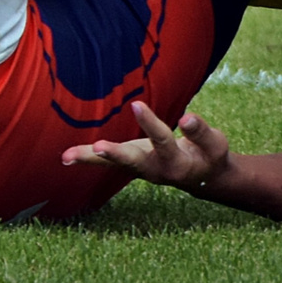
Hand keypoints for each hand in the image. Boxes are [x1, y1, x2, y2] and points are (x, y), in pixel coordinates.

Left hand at [61, 102, 235, 197]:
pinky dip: (87, 157)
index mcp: (177, 163)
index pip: (162, 141)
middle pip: (132, 161)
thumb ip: (200, 132)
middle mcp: (154, 169)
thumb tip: (186, 117)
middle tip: (100, 148)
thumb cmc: (209, 156)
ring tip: (67, 157)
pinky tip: (67, 157)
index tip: (137, 104)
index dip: (150, 124)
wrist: (201, 177)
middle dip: (116, 154)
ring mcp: (139, 168)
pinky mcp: (129, 163)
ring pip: (113, 164)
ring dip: (91, 159)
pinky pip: (106, 161)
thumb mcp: (215, 145)